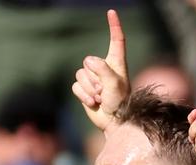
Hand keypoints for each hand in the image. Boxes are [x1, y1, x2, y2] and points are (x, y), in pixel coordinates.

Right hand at [72, 10, 128, 130]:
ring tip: (100, 98)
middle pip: (88, 61)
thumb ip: (102, 69)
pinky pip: (75, 86)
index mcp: (116, 62)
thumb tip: (88, 62)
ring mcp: (93, 78)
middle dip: (93, 78)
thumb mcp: (115, 83)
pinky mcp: (84, 89)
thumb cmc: (120, 103)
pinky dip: (83, 95)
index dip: (114, 25)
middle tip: (104, 92)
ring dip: (89, 89)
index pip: (116, 40)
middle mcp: (103, 68)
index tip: (111, 12)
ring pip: (80, 74)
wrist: (114, 121)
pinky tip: (93, 103)